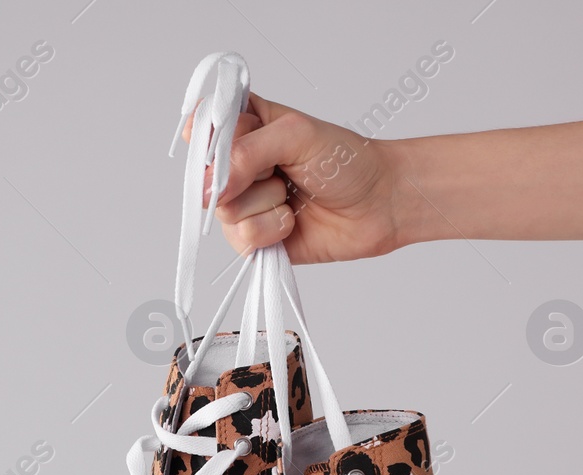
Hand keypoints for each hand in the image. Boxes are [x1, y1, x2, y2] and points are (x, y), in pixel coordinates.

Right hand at [185, 94, 404, 263]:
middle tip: (279, 169)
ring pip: (224, 211)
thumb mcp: (295, 135)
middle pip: (206, 176)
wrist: (379, 203)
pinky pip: (242, 239)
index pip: (203, 128)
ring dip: (265, 204)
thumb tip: (207, 187)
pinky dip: (272, 230)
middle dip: (247, 175)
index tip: (240, 140)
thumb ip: (246, 152)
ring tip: (291, 195)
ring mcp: (242, 203)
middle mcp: (236, 166)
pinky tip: (292, 220)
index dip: (213, 140)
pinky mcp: (253, 237)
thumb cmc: (346, 160)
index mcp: (245, 127)